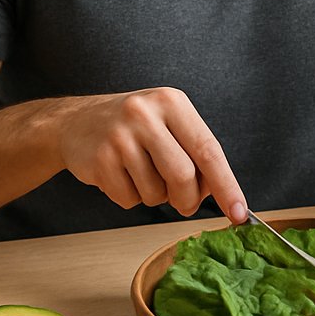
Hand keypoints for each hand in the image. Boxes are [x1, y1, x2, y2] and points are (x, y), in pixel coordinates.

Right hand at [56, 87, 246, 222]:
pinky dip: (130, 198)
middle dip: (188, 200)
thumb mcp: (168, 124)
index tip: (239, 213)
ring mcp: (119, 136)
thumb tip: (220, 193)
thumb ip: (194, 153)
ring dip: (154, 197)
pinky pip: (128, 200)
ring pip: (155, 193)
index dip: (227, 185)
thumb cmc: (133, 127)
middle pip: (183, 176)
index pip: (208, 149)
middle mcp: (145, 114)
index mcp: (171, 102)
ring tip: (140, 174)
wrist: (76, 122)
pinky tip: (120, 176)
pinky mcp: (99, 159)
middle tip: (183, 203)